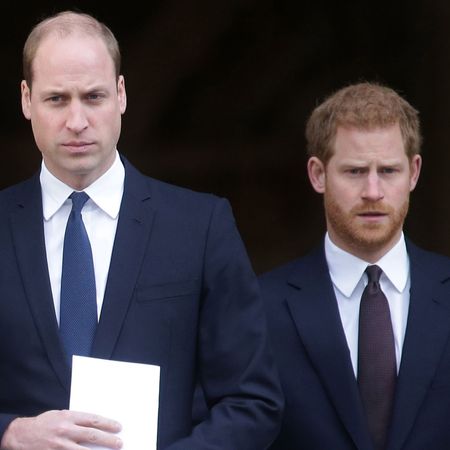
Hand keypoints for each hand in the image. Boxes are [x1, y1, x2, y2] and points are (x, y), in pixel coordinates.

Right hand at [0, 409, 121, 448]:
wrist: (20, 434)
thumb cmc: (44, 423)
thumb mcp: (61, 415)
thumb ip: (76, 420)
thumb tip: (94, 426)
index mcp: (68, 417)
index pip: (93, 420)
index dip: (107, 424)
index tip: (118, 427)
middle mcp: (65, 430)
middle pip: (91, 436)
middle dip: (108, 440)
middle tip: (119, 443)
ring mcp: (59, 445)